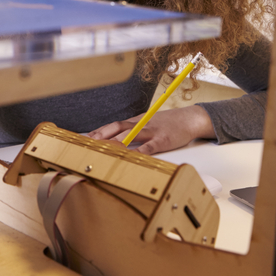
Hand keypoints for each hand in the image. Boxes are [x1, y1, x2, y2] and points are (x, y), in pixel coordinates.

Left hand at [87, 105, 215, 154]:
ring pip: (130, 134)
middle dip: (101, 136)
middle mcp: (141, 124)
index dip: (99, 131)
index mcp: (137, 120)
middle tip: (88, 145)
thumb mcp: (149, 122)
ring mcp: (152, 131)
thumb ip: (134, 129)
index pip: (114, 125)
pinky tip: (132, 157)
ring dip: (115, 142)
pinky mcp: (163, 140)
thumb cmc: (169, 123)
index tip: (86, 139)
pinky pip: (150, 146)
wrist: (190, 119)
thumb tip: (117, 138)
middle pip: (117, 127)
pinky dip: (140, 151)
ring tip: (103, 149)